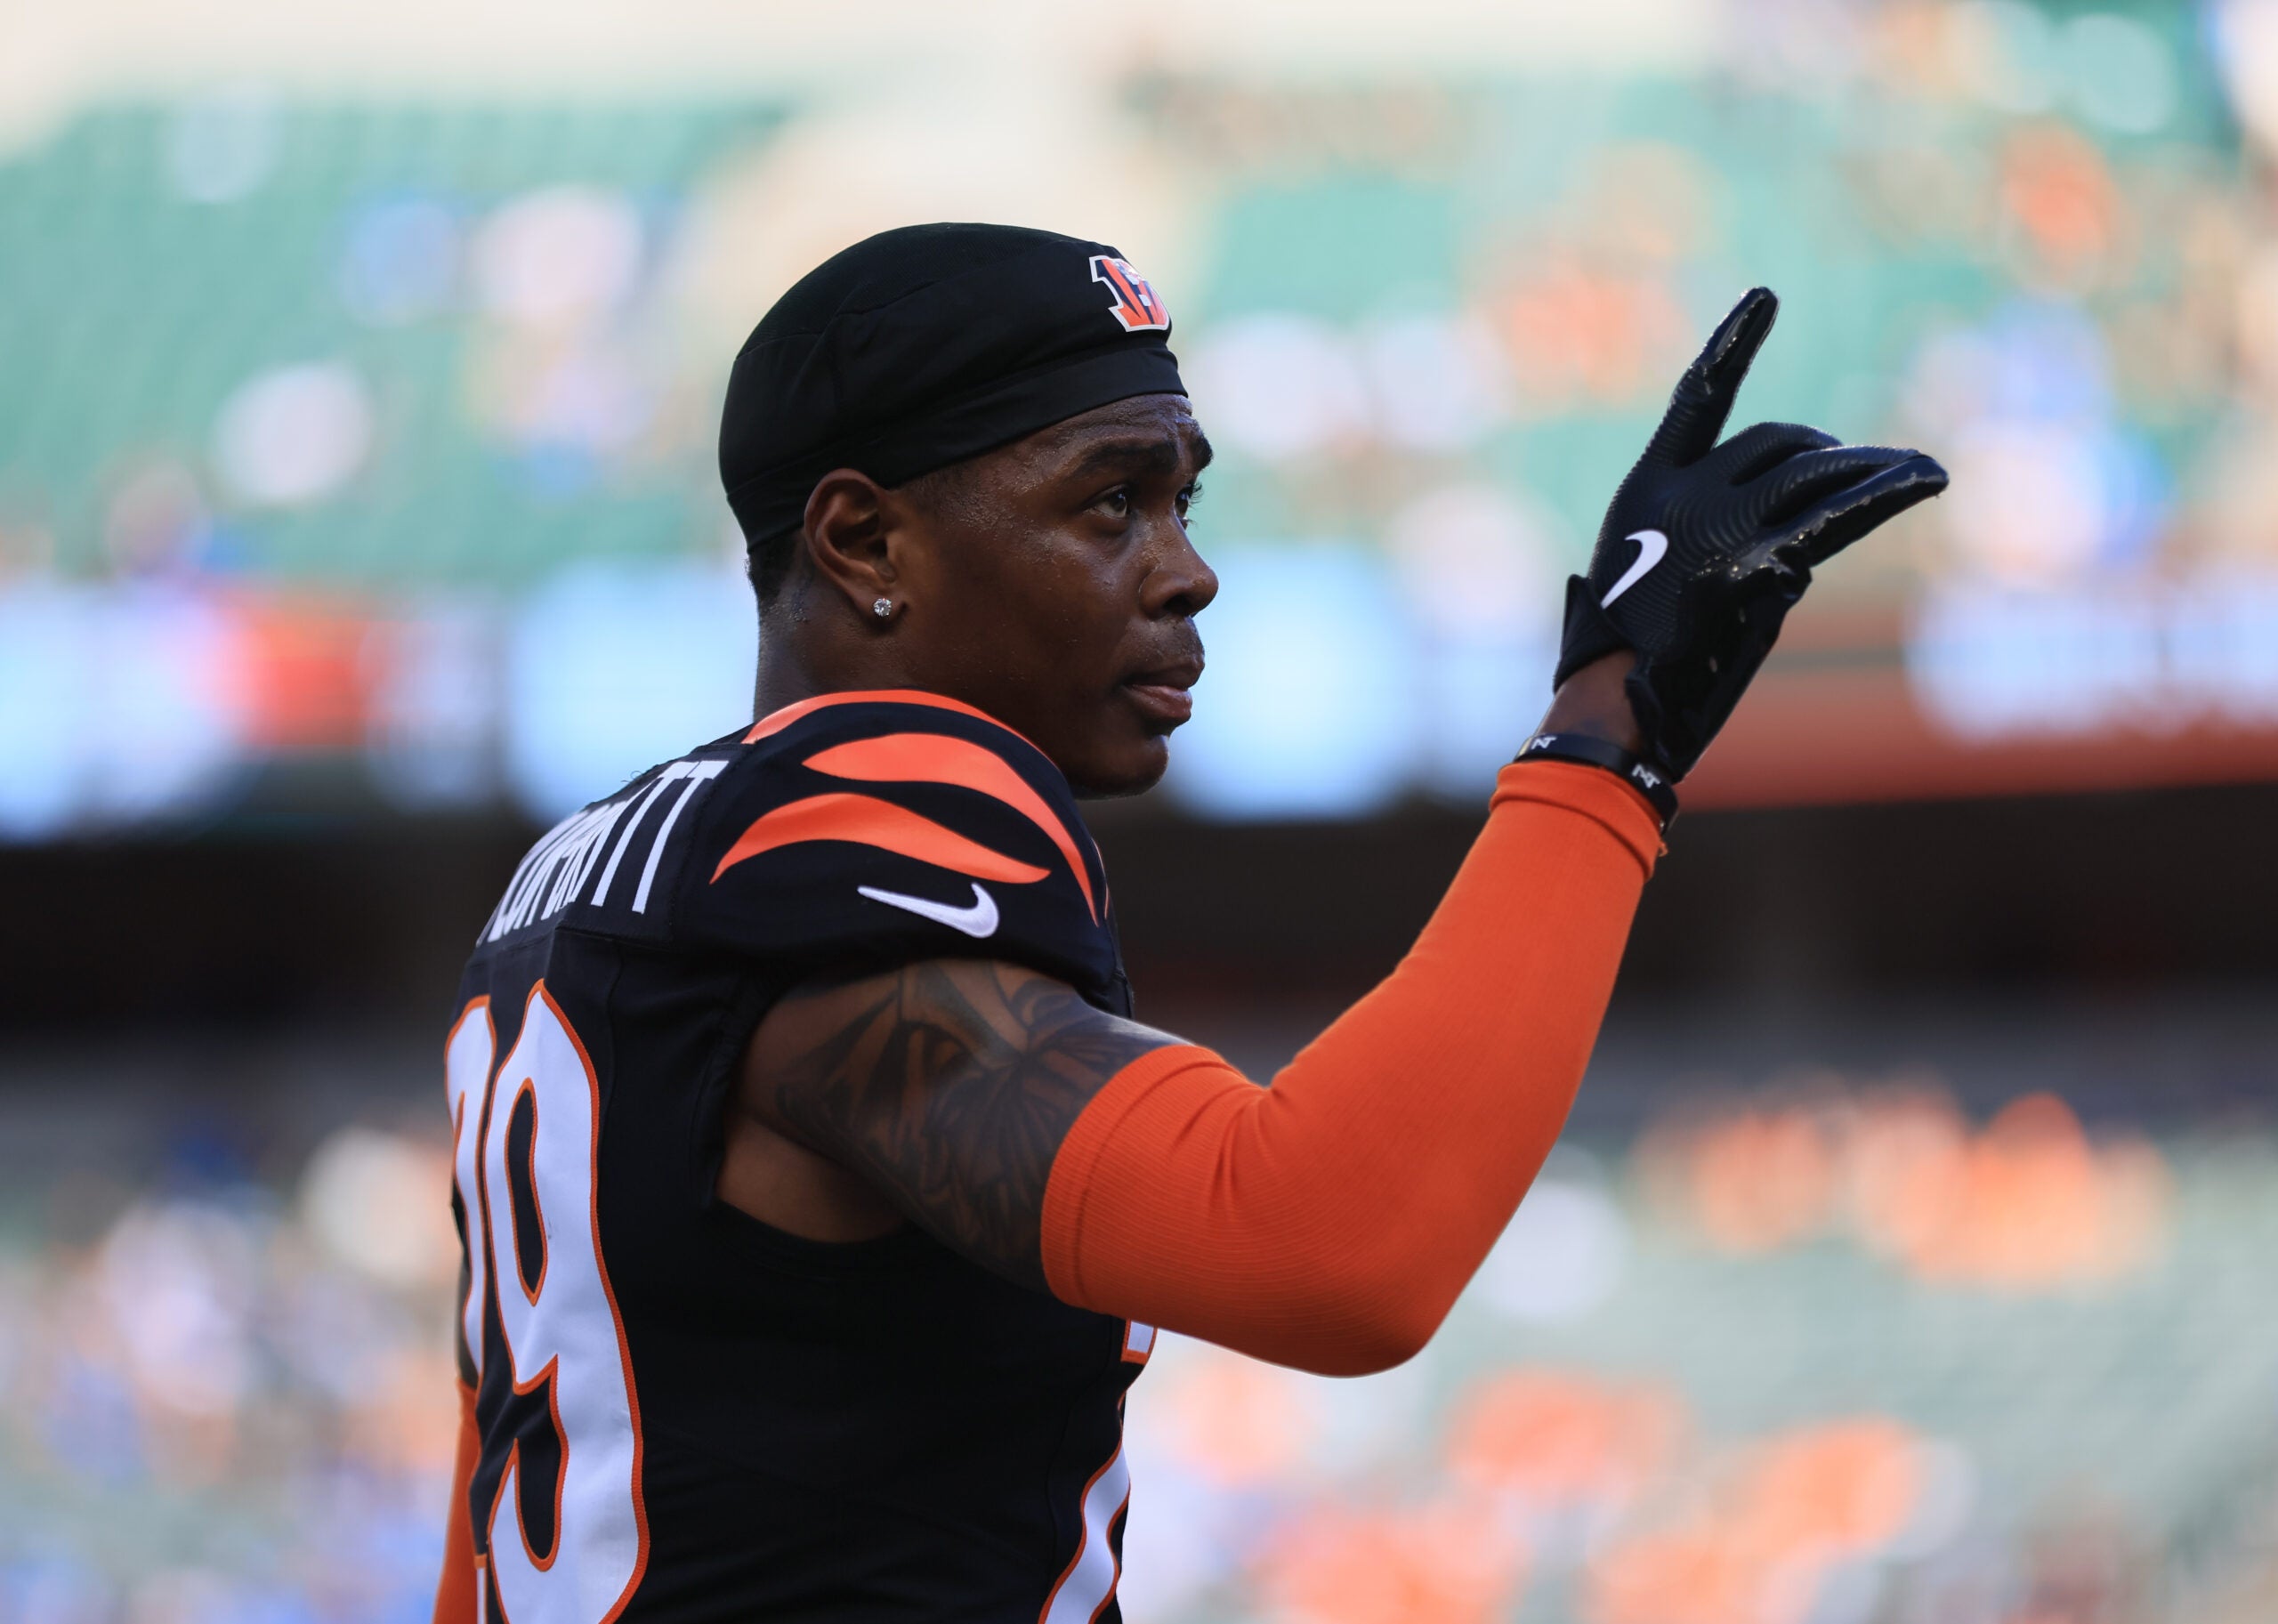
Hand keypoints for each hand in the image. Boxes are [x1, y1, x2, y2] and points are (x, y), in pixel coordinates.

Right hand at [1555, 288, 1947, 778]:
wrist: (1613, 694)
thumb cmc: (1631, 651)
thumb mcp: (1648, 570)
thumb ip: (1709, 531)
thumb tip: (1800, 542)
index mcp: (1649, 484)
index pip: (1697, 396)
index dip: (1733, 344)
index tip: (1765, 297)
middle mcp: (1684, 492)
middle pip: (1779, 443)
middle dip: (1828, 454)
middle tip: (1862, 473)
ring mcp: (1717, 526)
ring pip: (1814, 472)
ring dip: (1870, 470)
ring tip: (1919, 471)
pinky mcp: (1753, 565)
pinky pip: (1836, 519)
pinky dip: (1886, 495)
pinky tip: (1926, 478)